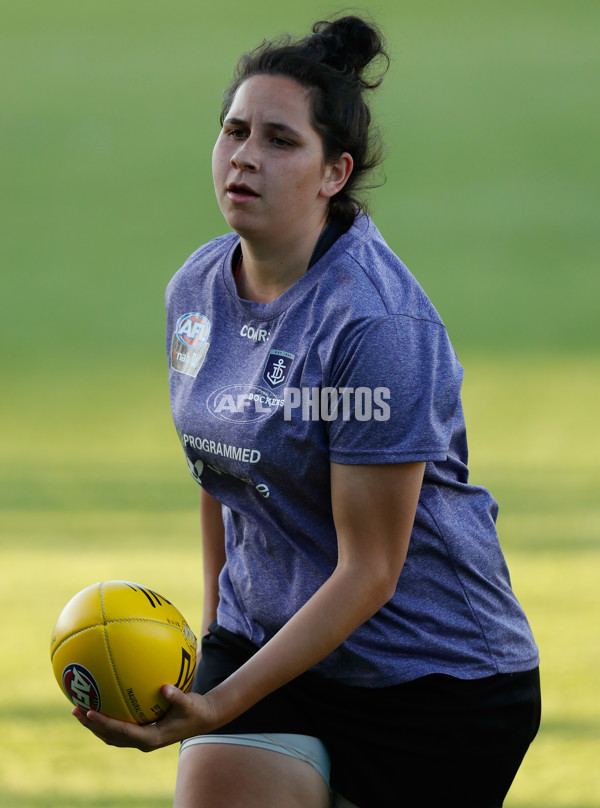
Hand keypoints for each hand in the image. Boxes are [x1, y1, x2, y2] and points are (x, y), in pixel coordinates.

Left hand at [71, 685, 217, 751]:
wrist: (203, 719)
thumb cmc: (196, 710)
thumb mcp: (189, 703)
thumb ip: (178, 697)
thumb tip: (166, 688)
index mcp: (151, 738)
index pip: (122, 732)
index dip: (104, 723)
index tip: (90, 712)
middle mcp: (143, 741)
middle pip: (110, 736)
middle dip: (92, 725)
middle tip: (76, 710)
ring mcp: (141, 739)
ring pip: (111, 735)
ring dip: (95, 725)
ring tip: (79, 710)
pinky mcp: (142, 733)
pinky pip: (119, 728)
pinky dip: (106, 720)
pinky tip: (101, 705)